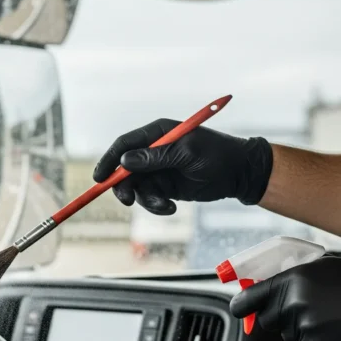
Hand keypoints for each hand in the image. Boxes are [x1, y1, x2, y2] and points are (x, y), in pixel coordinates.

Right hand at [93, 120, 272, 213]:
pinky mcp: (165, 186)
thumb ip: (155, 158)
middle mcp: (154, 150)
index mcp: (158, 133)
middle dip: (124, 186)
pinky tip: (171, 207)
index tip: (100, 178)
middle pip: (125, 169)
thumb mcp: (186, 154)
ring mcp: (158, 170)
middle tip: (127, 200)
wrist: (240, 174)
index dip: (109, 160)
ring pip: (137, 188)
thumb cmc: (217, 155)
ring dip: (146, 200)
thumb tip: (125, 162)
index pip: (125, 144)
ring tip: (165, 205)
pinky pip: (150, 198)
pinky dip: (156, 206)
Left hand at [230, 256, 340, 340]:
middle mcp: (294, 304)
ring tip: (324, 319)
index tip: (240, 310)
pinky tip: (329, 332)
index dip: (241, 306)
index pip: (248, 298)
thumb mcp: (322, 268)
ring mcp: (304, 327)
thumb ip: (291, 278)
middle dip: (278, 318)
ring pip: (285, 335)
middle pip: (265, 320)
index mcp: (292, 281)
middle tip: (302, 312)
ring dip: (299, 331)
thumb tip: (266, 287)